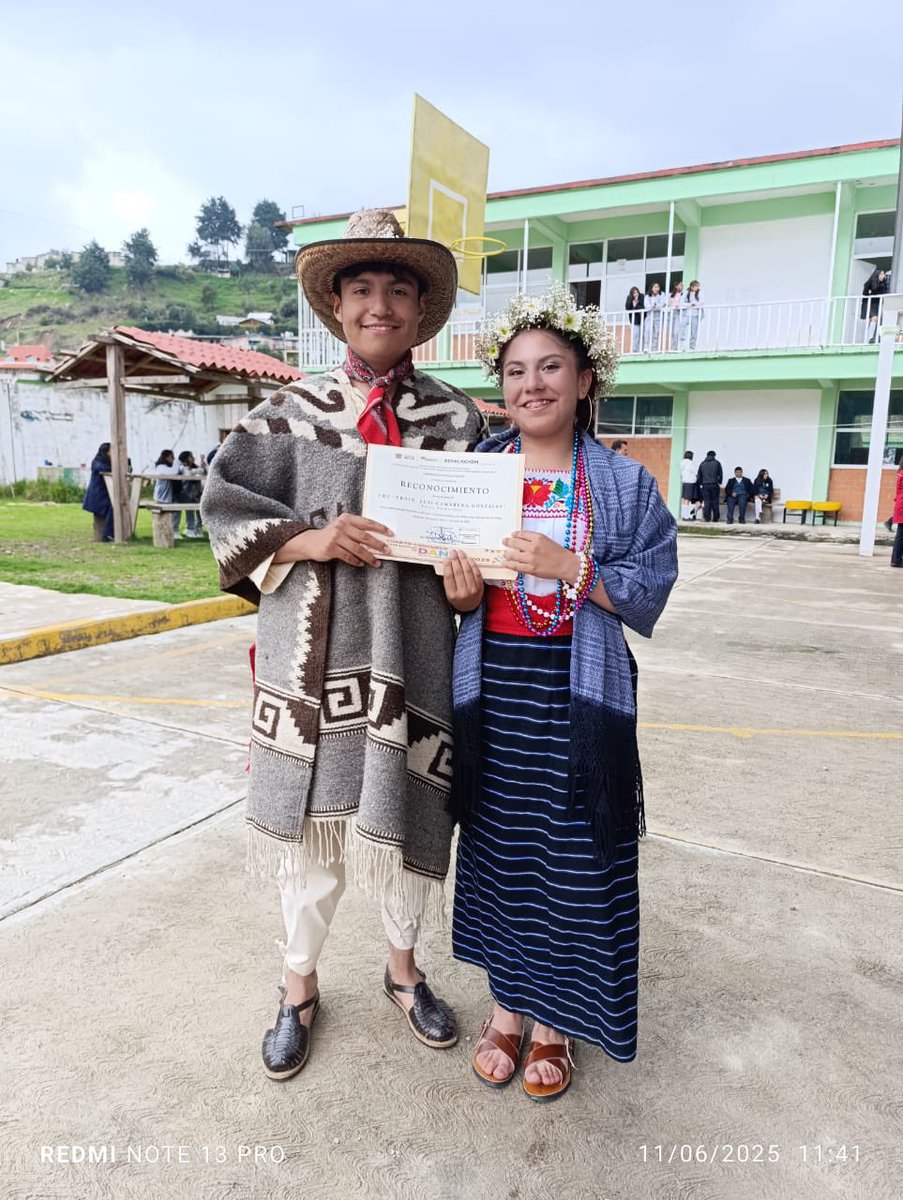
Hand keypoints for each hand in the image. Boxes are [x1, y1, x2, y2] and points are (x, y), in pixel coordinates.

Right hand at [276, 513, 392, 567]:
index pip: (367, 522)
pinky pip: (348, 556)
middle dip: (378, 545)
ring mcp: (336, 537)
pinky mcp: (331, 548)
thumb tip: (378, 539)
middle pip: (364, 537)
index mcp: (347, 518)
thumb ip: (356, 530)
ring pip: (357, 549)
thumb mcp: (343, 527)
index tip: (390, 533)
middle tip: (387, 551)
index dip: (380, 528)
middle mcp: (341, 526)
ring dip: (369, 557)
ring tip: (376, 563)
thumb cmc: (332, 535)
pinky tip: (362, 564)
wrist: (311, 542)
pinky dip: (356, 561)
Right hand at [442, 549, 484, 612]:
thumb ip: (448, 581)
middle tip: (453, 552)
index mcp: (452, 595)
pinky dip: (472, 564)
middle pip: (458, 572)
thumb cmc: (458, 599)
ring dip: (463, 560)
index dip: (447, 566)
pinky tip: (468, 559)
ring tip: (460, 553)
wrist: (470, 607)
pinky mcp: (480, 586)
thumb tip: (447, 563)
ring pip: (467, 571)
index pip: (449, 577)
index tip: (446, 559)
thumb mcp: (449, 593)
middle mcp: (463, 593)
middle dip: (455, 560)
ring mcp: (473, 589)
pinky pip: (476, 572)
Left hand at [502, 532, 579, 582]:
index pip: (522, 534)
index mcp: (538, 537)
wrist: (566, 565)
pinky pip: (516, 566)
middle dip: (508, 542)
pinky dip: (508, 564)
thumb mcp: (547, 541)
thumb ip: (536, 540)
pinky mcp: (531, 569)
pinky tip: (504, 563)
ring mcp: (531, 558)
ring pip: (513, 555)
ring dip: (507, 554)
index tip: (512, 535)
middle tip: (504, 541)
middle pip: (515, 543)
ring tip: (504, 554)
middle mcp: (533, 546)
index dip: (515, 534)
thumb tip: (523, 540)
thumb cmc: (559, 553)